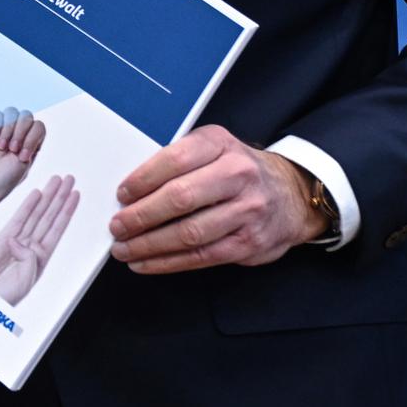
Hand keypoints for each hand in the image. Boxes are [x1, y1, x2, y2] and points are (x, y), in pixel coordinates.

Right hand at [0, 107, 44, 237]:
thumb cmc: (4, 179)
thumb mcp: (25, 163)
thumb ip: (31, 143)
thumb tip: (32, 123)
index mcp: (30, 142)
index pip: (38, 126)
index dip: (33, 138)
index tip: (23, 156)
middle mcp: (17, 133)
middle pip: (27, 116)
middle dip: (21, 132)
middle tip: (12, 150)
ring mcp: (2, 129)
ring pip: (12, 112)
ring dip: (9, 129)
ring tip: (2, 147)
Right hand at [0, 174, 78, 304]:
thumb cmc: (3, 296)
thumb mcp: (26, 279)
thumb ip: (29, 258)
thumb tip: (18, 240)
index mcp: (41, 258)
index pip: (58, 228)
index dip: (67, 211)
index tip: (75, 195)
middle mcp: (31, 246)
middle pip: (49, 216)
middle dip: (59, 197)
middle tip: (69, 179)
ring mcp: (17, 240)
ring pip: (36, 213)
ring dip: (47, 196)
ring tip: (56, 180)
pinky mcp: (2, 238)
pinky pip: (18, 218)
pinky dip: (28, 205)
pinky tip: (36, 193)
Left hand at [110, 126, 324, 273]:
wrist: (290, 194)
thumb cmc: (235, 171)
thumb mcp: (211, 150)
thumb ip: (176, 162)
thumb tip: (129, 191)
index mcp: (220, 144)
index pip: (174, 160)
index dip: (142, 180)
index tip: (121, 195)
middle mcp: (238, 174)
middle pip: (181, 197)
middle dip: (141, 216)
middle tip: (116, 226)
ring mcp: (247, 210)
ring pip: (190, 232)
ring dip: (149, 244)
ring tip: (125, 249)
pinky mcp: (249, 242)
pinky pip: (202, 257)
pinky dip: (168, 262)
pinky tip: (146, 262)